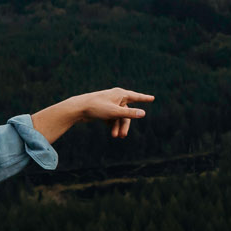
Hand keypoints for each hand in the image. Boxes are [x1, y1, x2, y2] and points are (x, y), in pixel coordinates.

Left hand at [32, 88, 153, 142]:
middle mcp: (116, 97)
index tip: (153, 98)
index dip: (144, 98)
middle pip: (126, 112)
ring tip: (114, 136)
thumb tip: (143, 113)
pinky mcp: (104, 109)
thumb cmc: (96, 108)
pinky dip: (112, 124)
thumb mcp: (115, 112)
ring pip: (119, 116)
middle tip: (123, 136)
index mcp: (120, 94)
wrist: (78, 108)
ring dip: (117, 126)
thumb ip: (129, 113)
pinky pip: (112, 117)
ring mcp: (110, 103)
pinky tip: (109, 130)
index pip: (136, 97)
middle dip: (124, 124)